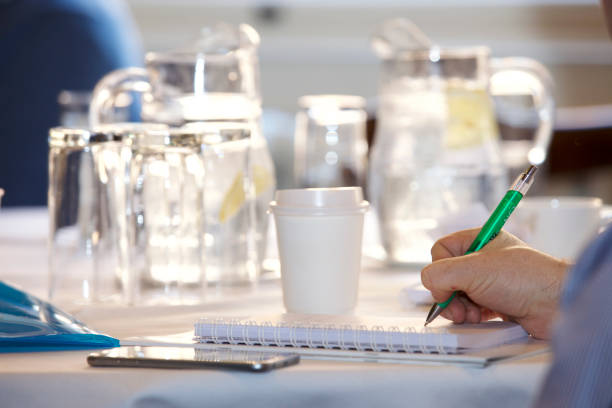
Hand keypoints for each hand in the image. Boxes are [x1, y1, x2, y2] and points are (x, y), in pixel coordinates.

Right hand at [421, 229, 570, 338]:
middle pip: (446, 275)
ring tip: (472, 314)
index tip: (448, 283)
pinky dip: (470, 316)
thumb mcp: (473, 270)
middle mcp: (483, 259)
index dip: (439, 268)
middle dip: (448, 294)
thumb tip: (430, 285)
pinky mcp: (497, 302)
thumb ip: (440, 274)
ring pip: (457, 294)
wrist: (558, 305)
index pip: (442, 249)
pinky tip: (481, 319)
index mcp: (479, 240)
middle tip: (458, 306)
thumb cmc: (525, 279)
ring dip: (459, 307)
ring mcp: (490, 281)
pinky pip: (471, 308)